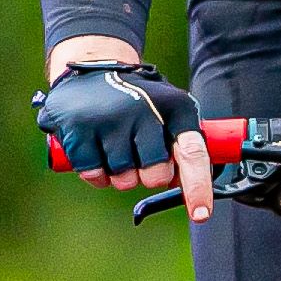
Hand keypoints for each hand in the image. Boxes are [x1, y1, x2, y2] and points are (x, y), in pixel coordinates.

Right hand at [38, 55, 216, 221]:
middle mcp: (145, 109)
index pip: (193, 153)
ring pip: (123, 179)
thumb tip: (188, 188)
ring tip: (114, 146)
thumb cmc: (139, 99)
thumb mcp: (169, 112)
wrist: (92, 66)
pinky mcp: (79, 127)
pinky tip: (95, 150)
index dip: (198, 187)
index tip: (201, 214)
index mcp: (175, 107)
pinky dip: (96, 173)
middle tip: (138, 155)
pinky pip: (94, 174)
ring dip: (119, 174)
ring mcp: (110, 118)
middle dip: (147, 176)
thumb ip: (182, 148)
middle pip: (155, 175)